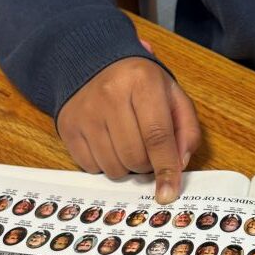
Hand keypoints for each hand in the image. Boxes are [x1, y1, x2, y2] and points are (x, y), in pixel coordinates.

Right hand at [56, 56, 201, 203]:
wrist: (90, 62)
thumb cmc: (138, 82)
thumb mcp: (171, 93)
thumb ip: (186, 127)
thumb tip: (179, 164)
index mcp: (142, 82)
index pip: (157, 136)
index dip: (166, 169)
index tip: (169, 193)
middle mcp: (110, 95)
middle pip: (135, 157)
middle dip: (147, 165)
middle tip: (148, 149)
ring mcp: (85, 112)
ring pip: (113, 167)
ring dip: (126, 167)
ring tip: (127, 142)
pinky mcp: (68, 127)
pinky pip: (91, 167)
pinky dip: (105, 164)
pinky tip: (108, 143)